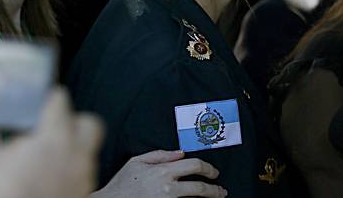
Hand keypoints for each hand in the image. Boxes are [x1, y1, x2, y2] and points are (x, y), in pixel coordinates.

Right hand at [0, 89, 102, 197]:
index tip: (45, 100)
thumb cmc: (10, 192)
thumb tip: (21, 140)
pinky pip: (80, 172)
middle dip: (75, 121)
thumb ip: (16, 142)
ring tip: (48, 157)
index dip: (51, 98)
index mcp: (55, 135)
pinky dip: (68, 171)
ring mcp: (84, 174)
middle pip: (89, 122)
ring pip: (85, 150)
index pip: (60, 100)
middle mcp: (76, 152)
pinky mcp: (85, 192)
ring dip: (70, 150)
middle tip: (57, 126)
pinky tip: (50, 176)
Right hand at [93, 150, 224, 197]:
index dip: (208, 168)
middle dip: (215, 189)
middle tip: (221, 190)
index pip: (193, 166)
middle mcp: (168, 188)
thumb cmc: (122, 184)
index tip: (213, 172)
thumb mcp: (136, 162)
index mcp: (162, 171)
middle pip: (201, 188)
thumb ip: (159, 155)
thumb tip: (179, 153)